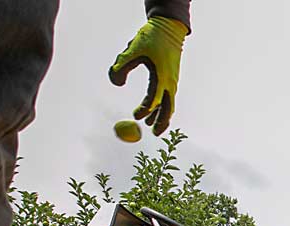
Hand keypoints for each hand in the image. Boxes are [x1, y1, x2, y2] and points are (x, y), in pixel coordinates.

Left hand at [109, 17, 187, 135]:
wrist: (169, 28)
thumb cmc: (151, 38)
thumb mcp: (133, 49)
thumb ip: (121, 66)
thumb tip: (116, 84)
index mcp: (162, 76)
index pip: (154, 99)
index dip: (145, 110)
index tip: (135, 116)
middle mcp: (170, 81)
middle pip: (168, 108)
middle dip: (162, 122)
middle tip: (153, 133)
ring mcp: (173, 81)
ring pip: (169, 104)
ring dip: (161, 115)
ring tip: (150, 125)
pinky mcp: (172, 79)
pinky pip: (168, 97)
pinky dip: (162, 106)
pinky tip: (153, 110)